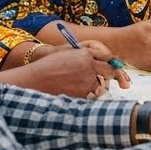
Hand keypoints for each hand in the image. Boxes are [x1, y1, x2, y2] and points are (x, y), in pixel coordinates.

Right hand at [0, 45, 125, 96]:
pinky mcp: (83, 93)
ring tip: (84, 86)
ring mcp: (87, 80)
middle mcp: (89, 65)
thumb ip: (87, 56)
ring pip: (102, 85)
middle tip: (115, 80)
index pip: (108, 57)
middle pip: (110, 71)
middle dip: (113, 75)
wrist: (36, 80)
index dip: (112, 63)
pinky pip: (93, 95)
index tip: (114, 67)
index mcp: (85, 54)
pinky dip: (90, 95)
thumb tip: (109, 62)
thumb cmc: (50, 66)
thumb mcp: (69, 54)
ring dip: (99, 86)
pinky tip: (78, 93)